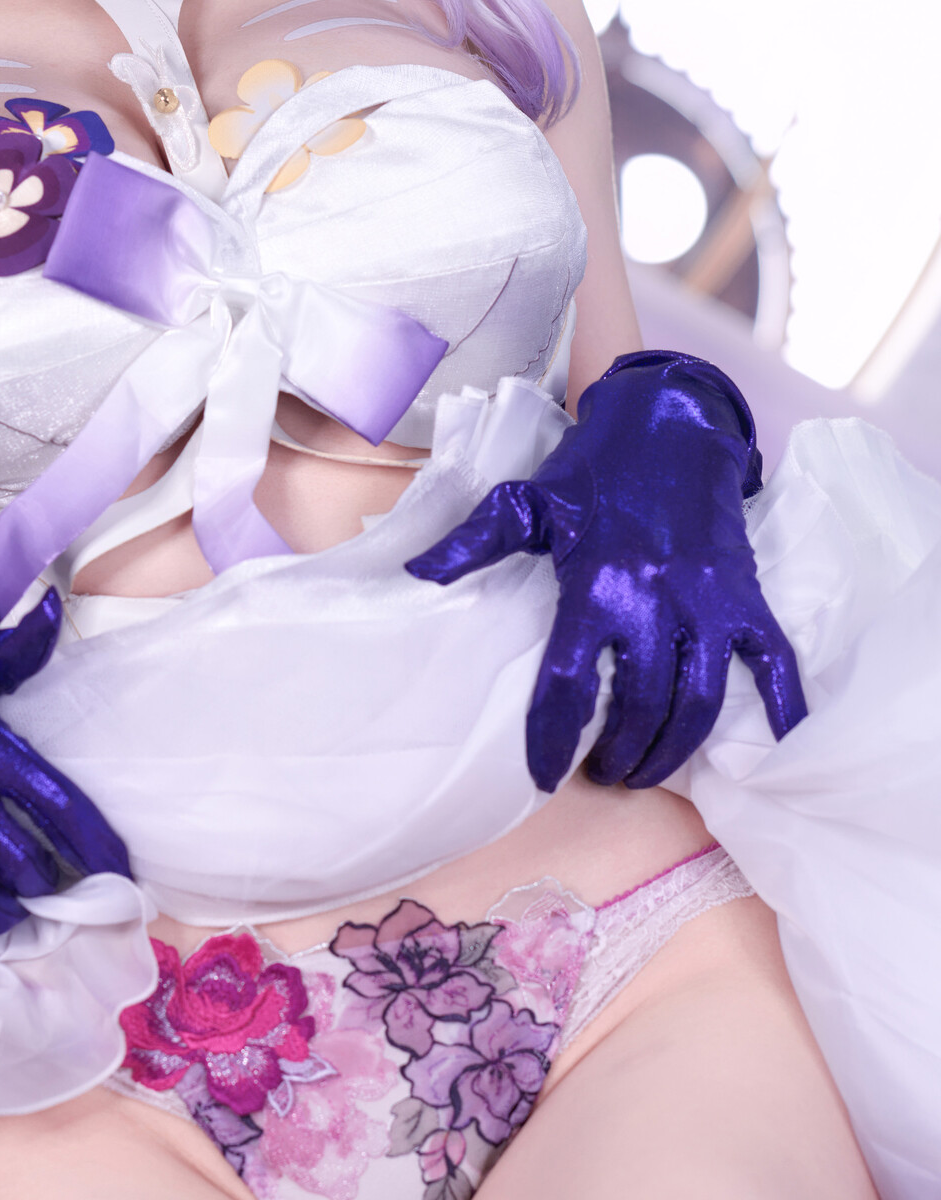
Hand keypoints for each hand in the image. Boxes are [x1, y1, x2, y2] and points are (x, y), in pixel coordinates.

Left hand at [406, 353, 806, 791]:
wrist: (670, 425)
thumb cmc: (591, 471)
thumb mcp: (524, 502)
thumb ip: (472, 542)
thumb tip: (417, 573)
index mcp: (596, 583)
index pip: (569, 684)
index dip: (553, 739)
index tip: (543, 775)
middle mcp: (657, 599)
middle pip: (641, 706)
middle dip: (620, 754)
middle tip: (602, 771)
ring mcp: (709, 602)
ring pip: (699, 701)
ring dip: (672, 749)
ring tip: (644, 769)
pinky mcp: (746, 597)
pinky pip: (774, 661)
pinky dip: (782, 708)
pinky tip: (777, 749)